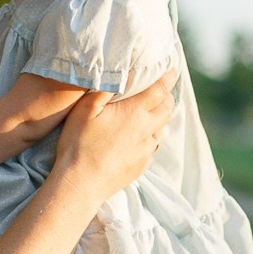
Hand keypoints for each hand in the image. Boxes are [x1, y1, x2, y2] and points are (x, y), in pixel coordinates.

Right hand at [50, 71, 173, 202]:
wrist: (81, 183)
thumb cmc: (79, 143)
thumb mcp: (85, 109)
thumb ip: (104, 89)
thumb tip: (119, 75)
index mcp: (134, 112)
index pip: (159, 90)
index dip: (168, 78)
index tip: (173, 70)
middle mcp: (146, 129)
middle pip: (167, 109)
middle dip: (168, 97)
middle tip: (164, 90)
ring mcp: (145, 150)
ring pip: (162, 129)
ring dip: (161, 118)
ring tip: (154, 113)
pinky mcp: (141, 166)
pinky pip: (153, 148)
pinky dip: (152, 139)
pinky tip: (142, 139)